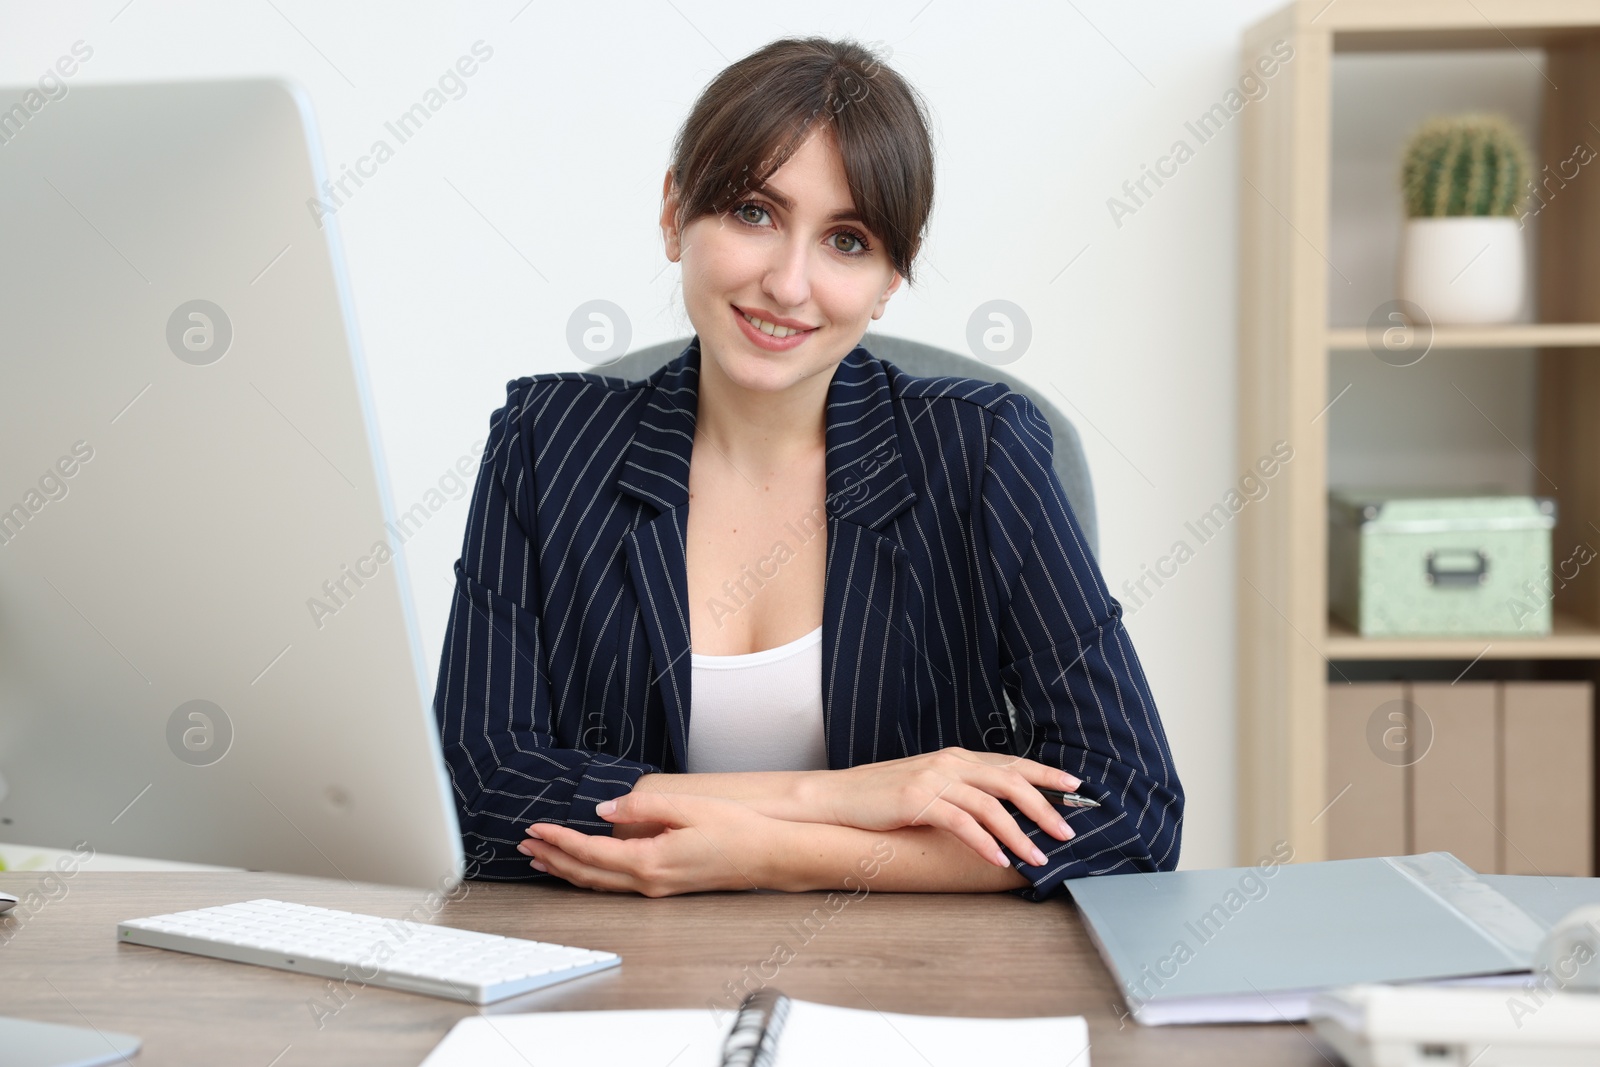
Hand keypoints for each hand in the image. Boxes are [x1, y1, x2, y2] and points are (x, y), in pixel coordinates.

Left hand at [517, 792, 779, 896]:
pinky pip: (615, 885)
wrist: (767, 857)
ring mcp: (655, 889)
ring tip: (541, 858)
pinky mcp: (663, 888)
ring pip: (598, 884)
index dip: (559, 839)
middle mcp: (648, 882)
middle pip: (587, 874)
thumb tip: (603, 811)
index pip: (591, 852)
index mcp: (650, 862)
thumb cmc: (735, 829)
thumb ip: (641, 808)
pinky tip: (581, 867)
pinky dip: (589, 876)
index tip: (536, 827)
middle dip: (552, 858)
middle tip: (524, 844)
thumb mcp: (687, 808)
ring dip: (566, 870)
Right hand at [804, 747, 1078, 868]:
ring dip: (1019, 834)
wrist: (839, 796)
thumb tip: (1000, 808)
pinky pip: (961, 823)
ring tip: (1038, 857)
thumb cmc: (884, 796)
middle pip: (1010, 781)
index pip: (1011, 763)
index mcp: (957, 758)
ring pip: (991, 806)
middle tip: (1067, 832)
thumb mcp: (929, 784)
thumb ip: (962, 789)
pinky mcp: (917, 801)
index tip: (1077, 789)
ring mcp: (934, 780)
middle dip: (1045, 807)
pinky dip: (984, 842)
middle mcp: (950, 763)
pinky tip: (998, 859)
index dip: (1046, 775)